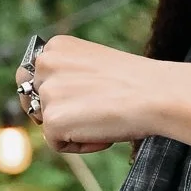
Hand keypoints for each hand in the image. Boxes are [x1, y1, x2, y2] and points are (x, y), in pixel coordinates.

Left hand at [25, 35, 190, 154]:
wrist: (158, 94)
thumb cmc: (136, 82)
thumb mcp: (93, 65)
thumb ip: (67, 75)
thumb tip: (44, 104)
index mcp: (56, 46)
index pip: (35, 76)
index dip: (57, 92)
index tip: (84, 95)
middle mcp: (45, 63)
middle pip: (33, 101)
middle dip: (54, 110)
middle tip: (89, 111)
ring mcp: (48, 91)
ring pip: (48, 124)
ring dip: (73, 128)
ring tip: (104, 117)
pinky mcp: (52, 120)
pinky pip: (58, 144)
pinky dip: (81, 145)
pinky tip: (104, 131)